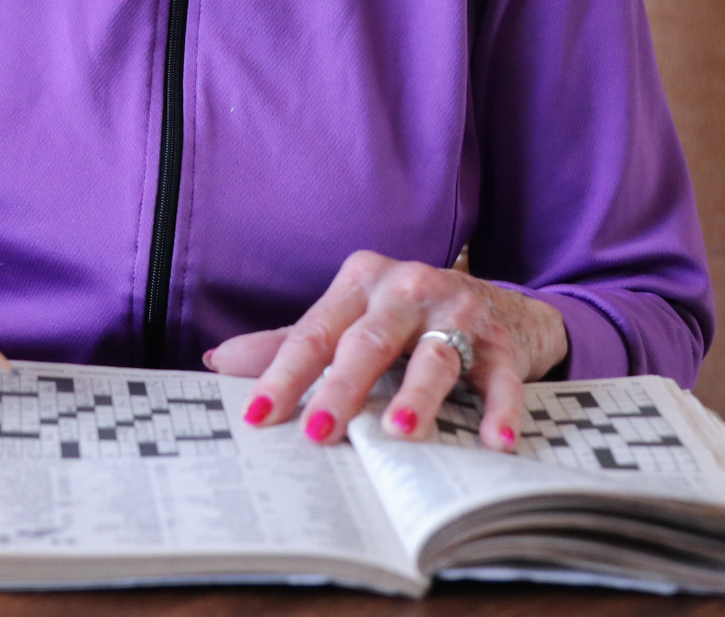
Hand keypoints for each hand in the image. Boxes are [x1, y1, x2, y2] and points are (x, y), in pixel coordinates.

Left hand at [203, 252, 568, 451]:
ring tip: (399, 433)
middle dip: (342, 387)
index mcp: (360, 282)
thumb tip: (221, 360)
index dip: (283, 374)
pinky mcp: (502, 343)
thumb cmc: (409, 317)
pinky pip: (502, 379)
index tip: (258, 414)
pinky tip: (493, 442)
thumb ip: (290, 341)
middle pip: (369, 342)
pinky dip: (500, 411)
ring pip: (433, 356)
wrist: (504, 304)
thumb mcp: (350, 318)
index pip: (313, 333)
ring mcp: (457, 312)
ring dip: (417, 396)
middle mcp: (407, 289)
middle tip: (319, 430)